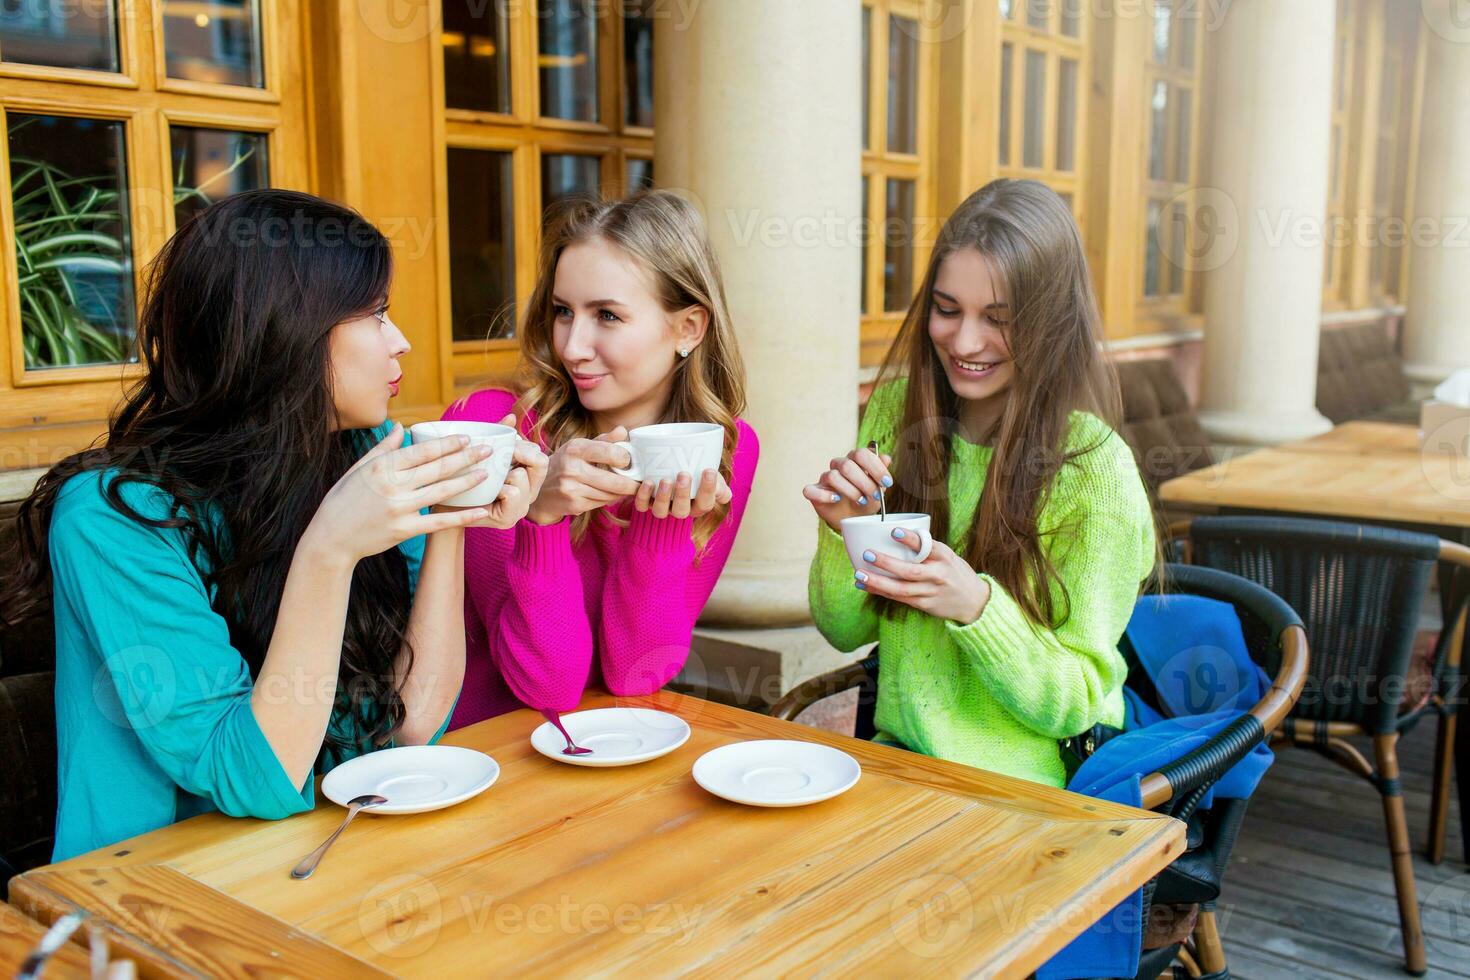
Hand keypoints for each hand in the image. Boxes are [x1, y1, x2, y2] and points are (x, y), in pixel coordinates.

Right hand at [304, 424, 504, 562]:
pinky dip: (461, 517)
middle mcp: (392, 486)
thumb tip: (401, 426)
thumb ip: (382, 448)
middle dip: (466, 457)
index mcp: (382, 467)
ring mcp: (399, 509)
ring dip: (467, 481)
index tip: (466, 437)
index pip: (422, 451)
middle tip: (488, 450)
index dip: (447, 443)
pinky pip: (438, 522)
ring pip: (441, 491)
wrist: (330, 538)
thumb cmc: (342, 500)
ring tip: (487, 473)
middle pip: (437, 468)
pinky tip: (479, 511)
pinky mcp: (404, 530)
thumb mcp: (358, 469)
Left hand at [459, 415, 549, 529]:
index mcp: (527, 478)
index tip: (506, 445)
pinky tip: (486, 494)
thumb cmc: (463, 479)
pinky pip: (512, 492)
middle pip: (540, 462)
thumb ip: (499, 436)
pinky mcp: (508, 519)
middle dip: (519, 453)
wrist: (443, 510)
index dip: (524, 446)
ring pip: (521, 475)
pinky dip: (499, 489)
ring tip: (488, 481)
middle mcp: (529, 494)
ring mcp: (520, 508)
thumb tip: (511, 416)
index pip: (540, 456)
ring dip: (503, 474)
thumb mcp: (484, 455)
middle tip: (500, 456)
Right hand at [526, 425, 642, 524]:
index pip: (610, 453)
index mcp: (575, 449)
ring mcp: (572, 488)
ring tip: (623, 487)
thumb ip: (604, 440)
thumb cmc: (565, 463)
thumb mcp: (579, 447)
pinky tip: (607, 493)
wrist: (539, 488)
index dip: (625, 459)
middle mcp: (572, 468)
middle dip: (632, 484)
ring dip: (621, 492)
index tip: (629, 461)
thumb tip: (623, 431)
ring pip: (610, 494)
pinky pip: (601, 503)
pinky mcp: (574, 504)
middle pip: (615, 481)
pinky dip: (609, 499)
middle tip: (639, 482)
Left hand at [635, 468, 731, 519]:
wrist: (674, 461)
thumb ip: (719, 484)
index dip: (708, 489)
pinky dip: (643, 496)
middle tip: (684, 474)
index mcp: (699, 504)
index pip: (706, 503)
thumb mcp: (711, 474)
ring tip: (666, 479)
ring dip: (663, 497)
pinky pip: (642, 505)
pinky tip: (648, 482)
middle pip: (682, 511)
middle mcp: (680, 509)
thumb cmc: (697, 469)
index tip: (709, 470)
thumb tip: (725, 495)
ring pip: (660, 512)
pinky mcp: (645, 501)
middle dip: (683, 494)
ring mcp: (662, 507)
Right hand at [802, 444, 892, 530]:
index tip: (887, 482)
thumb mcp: (879, 488)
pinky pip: (812, 490)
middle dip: (865, 483)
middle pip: (848, 465)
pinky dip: (826, 495)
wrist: (854, 519)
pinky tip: (837, 500)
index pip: (861, 453)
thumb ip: (881, 472)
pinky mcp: (814, 492)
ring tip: (860, 501)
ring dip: (851, 491)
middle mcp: (839, 465)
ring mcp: (825, 478)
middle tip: (876, 496)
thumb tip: (886, 458)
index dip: (875, 467)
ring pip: (833, 476)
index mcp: (855, 460)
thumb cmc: (866, 500)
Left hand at [853, 527, 990, 624]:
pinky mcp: (925, 605)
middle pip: (910, 571)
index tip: (894, 532)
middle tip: (867, 554)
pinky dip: (882, 592)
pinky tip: (866, 586)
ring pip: (901, 589)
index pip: (928, 546)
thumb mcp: (948, 556)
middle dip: (887, 563)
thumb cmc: (955, 573)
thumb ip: (927, 549)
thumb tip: (896, 535)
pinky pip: (900, 598)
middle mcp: (938, 575)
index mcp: (944, 557)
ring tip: (859, 575)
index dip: (911, 539)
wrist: (975, 602)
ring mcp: (931, 592)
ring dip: (878, 582)